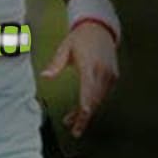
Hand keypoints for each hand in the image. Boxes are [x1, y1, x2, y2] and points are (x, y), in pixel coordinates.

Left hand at [39, 20, 118, 138]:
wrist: (101, 28)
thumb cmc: (81, 38)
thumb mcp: (65, 48)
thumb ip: (55, 64)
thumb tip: (45, 75)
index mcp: (90, 64)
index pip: (88, 88)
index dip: (85, 104)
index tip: (82, 116)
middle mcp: (103, 71)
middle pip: (94, 99)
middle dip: (83, 116)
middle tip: (72, 129)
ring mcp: (110, 75)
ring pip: (98, 100)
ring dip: (86, 112)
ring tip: (71, 121)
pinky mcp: (113, 77)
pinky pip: (102, 95)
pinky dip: (92, 104)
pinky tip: (82, 110)